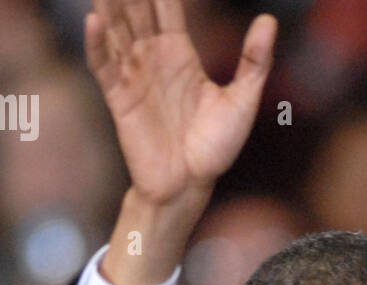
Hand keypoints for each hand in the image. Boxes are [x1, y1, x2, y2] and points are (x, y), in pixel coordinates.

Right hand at [85, 0, 275, 205]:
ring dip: (110, 3)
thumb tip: (269, 19)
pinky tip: (96, 19)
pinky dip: (97, 43)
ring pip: (116, 27)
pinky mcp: (120, 97)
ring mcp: (133, 74)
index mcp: (179, 51)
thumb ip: (254, 61)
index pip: (165, 4)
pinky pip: (104, 65)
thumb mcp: (242, 100)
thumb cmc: (215, 146)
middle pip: (136, 8)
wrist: (190, 185)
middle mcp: (152, 56)